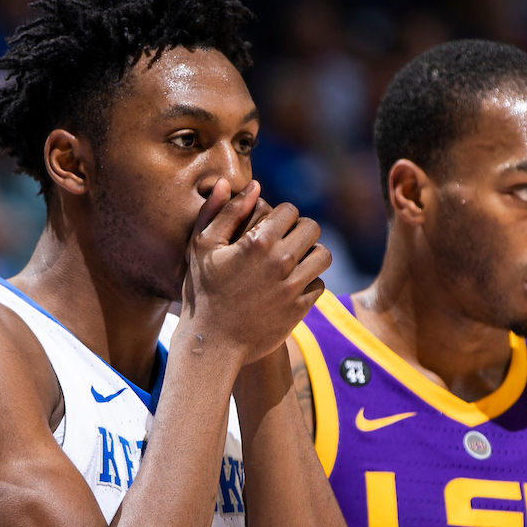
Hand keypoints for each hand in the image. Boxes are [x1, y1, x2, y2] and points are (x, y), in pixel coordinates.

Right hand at [181, 179, 329, 364]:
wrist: (211, 342)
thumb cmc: (202, 291)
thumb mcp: (202, 246)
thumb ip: (224, 211)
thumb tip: (251, 184)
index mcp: (258, 241)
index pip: (290, 210)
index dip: (281, 215)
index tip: (270, 226)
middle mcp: (281, 262)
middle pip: (312, 228)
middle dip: (299, 230)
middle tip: (286, 240)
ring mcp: (293, 286)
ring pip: (323, 255)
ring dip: (311, 253)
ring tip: (295, 259)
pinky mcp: (300, 308)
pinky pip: (320, 284)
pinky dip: (310, 281)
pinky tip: (292, 284)